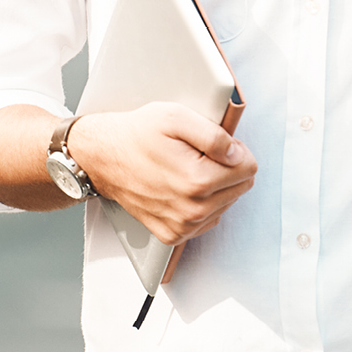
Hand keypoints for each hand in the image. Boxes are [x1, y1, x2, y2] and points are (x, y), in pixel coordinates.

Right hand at [73, 102, 258, 244]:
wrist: (102, 158)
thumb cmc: (136, 135)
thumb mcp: (175, 116)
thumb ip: (214, 135)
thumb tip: (237, 154)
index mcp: (198, 181)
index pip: (249, 167)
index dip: (235, 150)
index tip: (215, 145)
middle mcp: (192, 210)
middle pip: (241, 187)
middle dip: (225, 168)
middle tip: (196, 155)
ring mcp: (182, 226)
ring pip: (226, 204)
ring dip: (213, 187)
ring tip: (184, 169)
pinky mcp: (173, 234)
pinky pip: (207, 219)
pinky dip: (200, 203)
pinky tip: (179, 187)